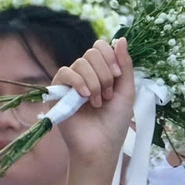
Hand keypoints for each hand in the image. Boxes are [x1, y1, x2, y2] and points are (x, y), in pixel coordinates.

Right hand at [57, 39, 137, 184]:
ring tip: (97, 102)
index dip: (110, 57)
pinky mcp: (57, 92)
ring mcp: (71, 83)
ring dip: (94, 82)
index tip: (117, 76)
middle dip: (105, 73)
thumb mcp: (126, 91)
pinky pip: (65, 73)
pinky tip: (84, 96)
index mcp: (102, 73)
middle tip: (108, 95)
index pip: (101, 48)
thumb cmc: (115, 123)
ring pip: (80, 63)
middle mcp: (86, 75)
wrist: (100, 146)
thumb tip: (121, 39)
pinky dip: (77, 81)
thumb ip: (124, 65)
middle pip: (92, 52)